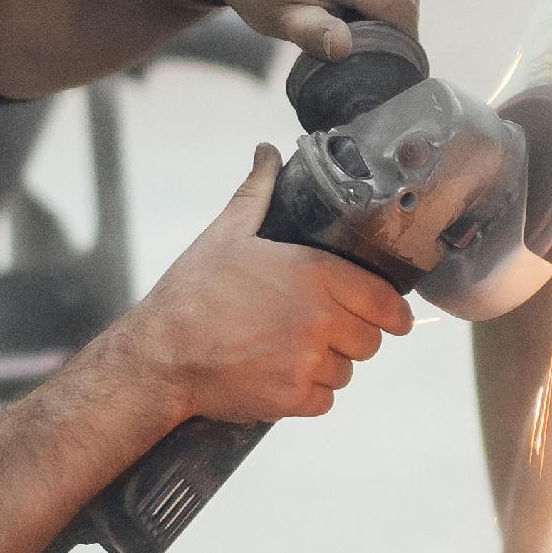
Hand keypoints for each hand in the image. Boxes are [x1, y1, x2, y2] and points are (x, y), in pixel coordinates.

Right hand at [126, 146, 415, 424]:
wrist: (160, 356)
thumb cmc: (193, 294)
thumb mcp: (227, 233)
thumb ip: (258, 192)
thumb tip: (267, 152)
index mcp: (316, 274)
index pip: (387, 302)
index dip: (391, 312)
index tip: (390, 317)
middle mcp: (321, 319)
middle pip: (371, 339)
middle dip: (351, 336)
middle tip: (319, 330)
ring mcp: (309, 362)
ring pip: (347, 371)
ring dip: (328, 365)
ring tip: (289, 351)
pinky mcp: (295, 398)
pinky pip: (325, 400)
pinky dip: (308, 393)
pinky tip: (279, 375)